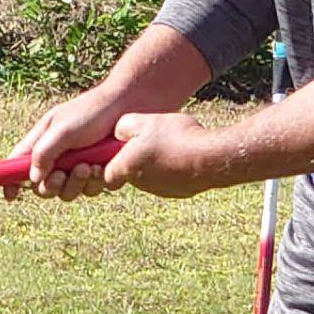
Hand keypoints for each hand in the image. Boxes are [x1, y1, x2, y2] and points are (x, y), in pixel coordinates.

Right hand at [21, 87, 133, 194]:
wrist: (131, 106)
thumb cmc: (93, 112)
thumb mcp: (63, 129)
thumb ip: (44, 152)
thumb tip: (32, 179)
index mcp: (42, 140)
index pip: (18, 162)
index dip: (10, 179)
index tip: (9, 195)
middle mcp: (57, 155)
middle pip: (43, 186)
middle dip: (53, 185)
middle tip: (65, 174)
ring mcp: (77, 165)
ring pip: (67, 192)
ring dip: (76, 184)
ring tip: (90, 166)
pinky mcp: (97, 172)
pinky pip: (89, 190)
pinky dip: (95, 183)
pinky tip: (103, 167)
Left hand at [99, 112, 217, 196]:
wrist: (209, 158)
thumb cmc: (175, 137)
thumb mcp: (143, 120)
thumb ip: (123, 127)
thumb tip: (118, 133)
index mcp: (126, 168)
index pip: (105, 175)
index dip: (106, 164)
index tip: (114, 150)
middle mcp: (140, 184)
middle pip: (129, 173)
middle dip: (134, 159)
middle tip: (147, 140)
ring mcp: (160, 190)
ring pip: (149, 176)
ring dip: (153, 163)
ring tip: (169, 143)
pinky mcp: (178, 192)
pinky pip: (168, 179)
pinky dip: (171, 168)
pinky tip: (182, 152)